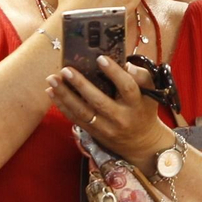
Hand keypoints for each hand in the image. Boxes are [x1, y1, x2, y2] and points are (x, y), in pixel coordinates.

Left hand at [47, 57, 174, 164]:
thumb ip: (141, 76)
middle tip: (66, 70)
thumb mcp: (150, 93)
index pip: (127, 87)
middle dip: (81, 85)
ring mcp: (106, 127)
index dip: (114, 73)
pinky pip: (76, 119)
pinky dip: (62, 106)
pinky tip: (51, 92)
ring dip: (65, 95)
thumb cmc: (143, 110)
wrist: (141, 142)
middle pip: (99, 101)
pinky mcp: (94, 133)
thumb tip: (124, 63)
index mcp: (137, 104)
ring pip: (83, 112)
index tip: (100, 58)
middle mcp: (121, 117)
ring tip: (52, 80)